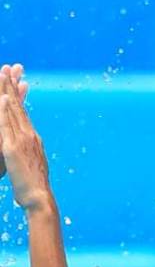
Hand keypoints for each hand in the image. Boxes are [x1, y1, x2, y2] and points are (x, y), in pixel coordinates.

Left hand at [0, 64, 49, 209]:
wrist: (40, 198)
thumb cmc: (34, 188)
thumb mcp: (32, 167)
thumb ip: (27, 156)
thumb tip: (25, 153)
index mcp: (33, 140)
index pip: (23, 113)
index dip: (17, 96)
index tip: (14, 81)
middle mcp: (30, 136)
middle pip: (18, 107)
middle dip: (12, 87)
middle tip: (8, 68)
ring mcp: (22, 141)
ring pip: (13, 112)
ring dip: (7, 92)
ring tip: (3, 74)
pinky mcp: (13, 148)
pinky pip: (7, 125)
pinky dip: (5, 110)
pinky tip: (2, 98)